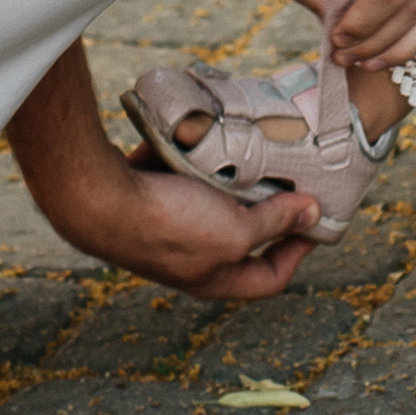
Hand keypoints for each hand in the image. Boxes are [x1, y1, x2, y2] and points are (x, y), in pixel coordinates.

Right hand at [6, 44, 321, 299]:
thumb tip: (312, 214)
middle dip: (268, 209)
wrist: (99, 200)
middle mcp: (194, 259)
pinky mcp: (153, 196)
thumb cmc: (169, 224)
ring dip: (236, 179)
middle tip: (291, 177)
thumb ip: (273, 223)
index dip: (298, 252)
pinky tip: (215, 136)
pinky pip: (187, 178)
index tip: (316, 219)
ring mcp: (171, 228)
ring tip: (257, 150)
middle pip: (244, 239)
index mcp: (215, 278)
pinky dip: (202, 160)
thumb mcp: (234, 230)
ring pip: (216, 205)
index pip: (270, 278)